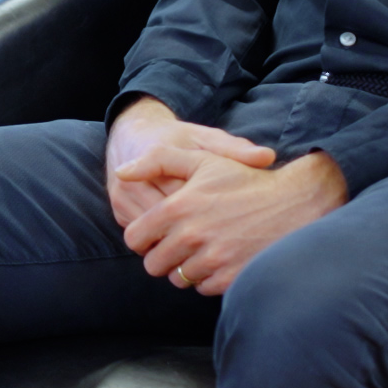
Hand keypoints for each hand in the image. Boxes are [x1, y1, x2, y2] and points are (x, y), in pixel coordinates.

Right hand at [102, 96, 274, 232]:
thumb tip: (267, 157)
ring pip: (153, 236)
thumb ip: (234, 149)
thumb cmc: (178, 139)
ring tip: (210, 251)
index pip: (185, 196)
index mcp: (155, 158)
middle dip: (195, 236)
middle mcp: (132, 181)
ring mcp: (122, 200)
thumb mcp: (205, 138)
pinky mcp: (120, 213)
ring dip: (178, 247)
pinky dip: (165, 246)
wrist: (135, 137)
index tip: (235, 222)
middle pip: (167, 222)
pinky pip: (144, 240)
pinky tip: (188, 249)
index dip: (211, 213)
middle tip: (227, 245)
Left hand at [119, 148, 347, 297]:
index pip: (135, 238)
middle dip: (163, 256)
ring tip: (205, 249)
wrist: (294, 203)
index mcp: (178, 208)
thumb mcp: (201, 159)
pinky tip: (222, 258)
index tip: (156, 234)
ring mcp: (211, 260)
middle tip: (181, 243)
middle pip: (154, 264)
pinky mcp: (229, 278)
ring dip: (186, 268)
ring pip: (178, 278)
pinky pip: (203, 288)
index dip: (142, 237)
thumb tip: (123, 172)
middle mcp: (191, 236)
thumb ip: (157, 161)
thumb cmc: (244, 181)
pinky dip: (208, 277)